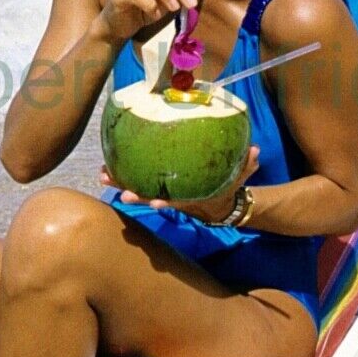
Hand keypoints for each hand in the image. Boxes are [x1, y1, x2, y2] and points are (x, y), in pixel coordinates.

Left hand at [100, 146, 259, 223]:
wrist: (221, 206)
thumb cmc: (228, 188)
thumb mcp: (240, 177)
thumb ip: (247, 164)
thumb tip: (256, 150)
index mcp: (191, 198)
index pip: (176, 201)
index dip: (164, 202)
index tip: (154, 203)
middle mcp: (172, 199)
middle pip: (147, 197)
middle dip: (129, 192)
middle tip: (110, 185)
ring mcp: (163, 194)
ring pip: (138, 191)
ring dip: (119, 183)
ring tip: (101, 175)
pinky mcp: (158, 188)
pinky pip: (138, 181)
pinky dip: (124, 175)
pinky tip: (109, 165)